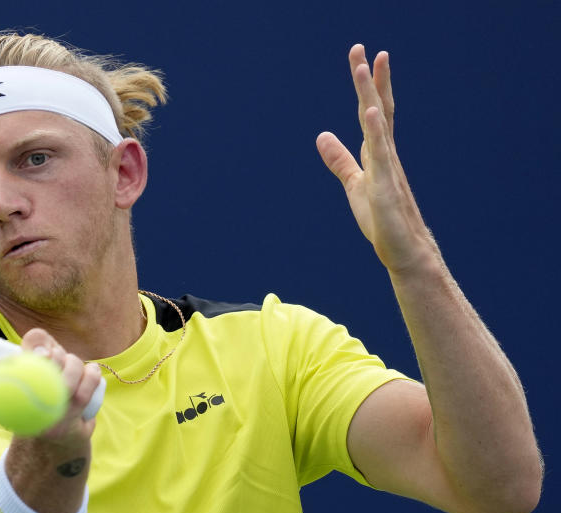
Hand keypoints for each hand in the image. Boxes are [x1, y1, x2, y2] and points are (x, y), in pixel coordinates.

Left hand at [0, 328, 100, 445]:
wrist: (49, 432)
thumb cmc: (23, 410)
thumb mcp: (2, 398)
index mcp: (33, 353)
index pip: (37, 337)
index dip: (39, 345)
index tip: (38, 358)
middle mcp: (55, 356)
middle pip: (60, 352)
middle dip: (58, 367)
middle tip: (54, 387)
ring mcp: (75, 367)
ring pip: (78, 365)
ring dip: (73, 385)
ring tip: (64, 404)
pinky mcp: (91, 378)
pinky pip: (94, 377)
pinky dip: (87, 389)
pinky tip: (79, 404)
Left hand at [316, 44, 437, 274]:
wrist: (404, 251)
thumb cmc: (383, 220)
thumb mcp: (355, 184)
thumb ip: (340, 160)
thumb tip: (322, 135)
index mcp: (378, 153)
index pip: (372, 111)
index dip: (367, 85)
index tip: (362, 57)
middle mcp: (386, 154)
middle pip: (378, 109)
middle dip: (370, 79)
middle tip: (363, 49)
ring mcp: (388, 169)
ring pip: (379, 125)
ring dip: (371, 95)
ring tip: (366, 67)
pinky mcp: (385, 188)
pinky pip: (381, 156)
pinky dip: (377, 132)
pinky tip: (373, 112)